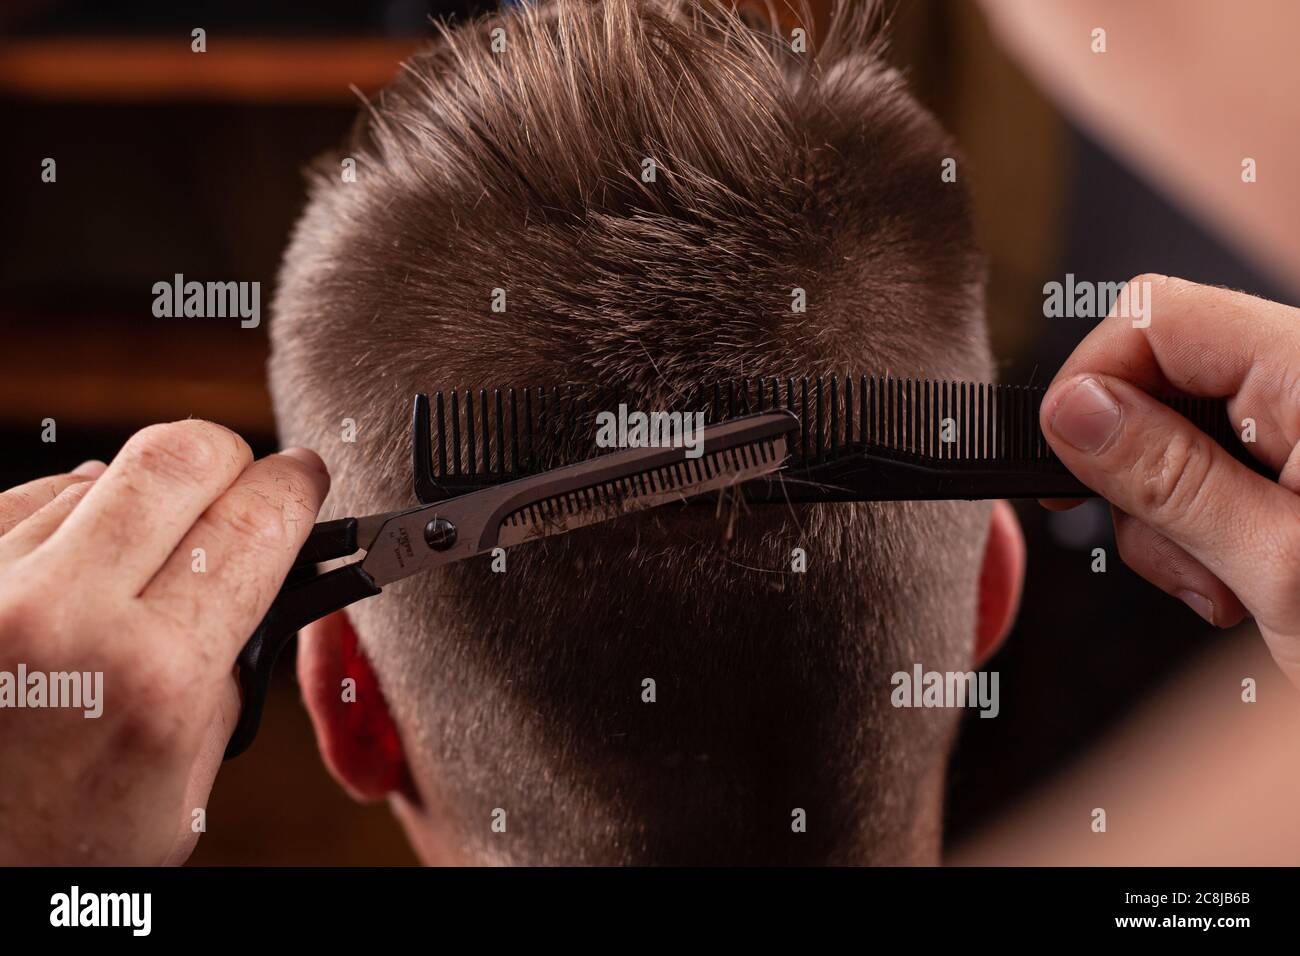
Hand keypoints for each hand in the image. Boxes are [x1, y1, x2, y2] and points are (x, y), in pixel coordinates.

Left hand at [0, 421, 327, 863]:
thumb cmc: (60, 846)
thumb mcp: (185, 784)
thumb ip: (225, 670)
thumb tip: (249, 575)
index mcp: (155, 679)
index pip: (257, 524)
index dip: (297, 488)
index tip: (304, 479)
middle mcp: (63, 618)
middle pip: (179, 455)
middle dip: (229, 458)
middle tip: (238, 484)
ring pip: (100, 478)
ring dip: (136, 507)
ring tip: (128, 571)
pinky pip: (28, 500)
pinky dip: (65, 523)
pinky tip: (68, 576)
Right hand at [1041, 274, 1299, 688]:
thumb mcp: (1278, 568)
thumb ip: (1167, 477)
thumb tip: (1076, 411)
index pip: (1157, 316)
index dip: (1093, 381)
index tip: (1064, 460)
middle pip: (1165, 376)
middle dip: (1138, 469)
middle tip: (1170, 551)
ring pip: (1183, 432)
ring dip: (1173, 515)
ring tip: (1225, 586)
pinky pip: (1224, 468)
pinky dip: (1208, 527)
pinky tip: (1243, 581)